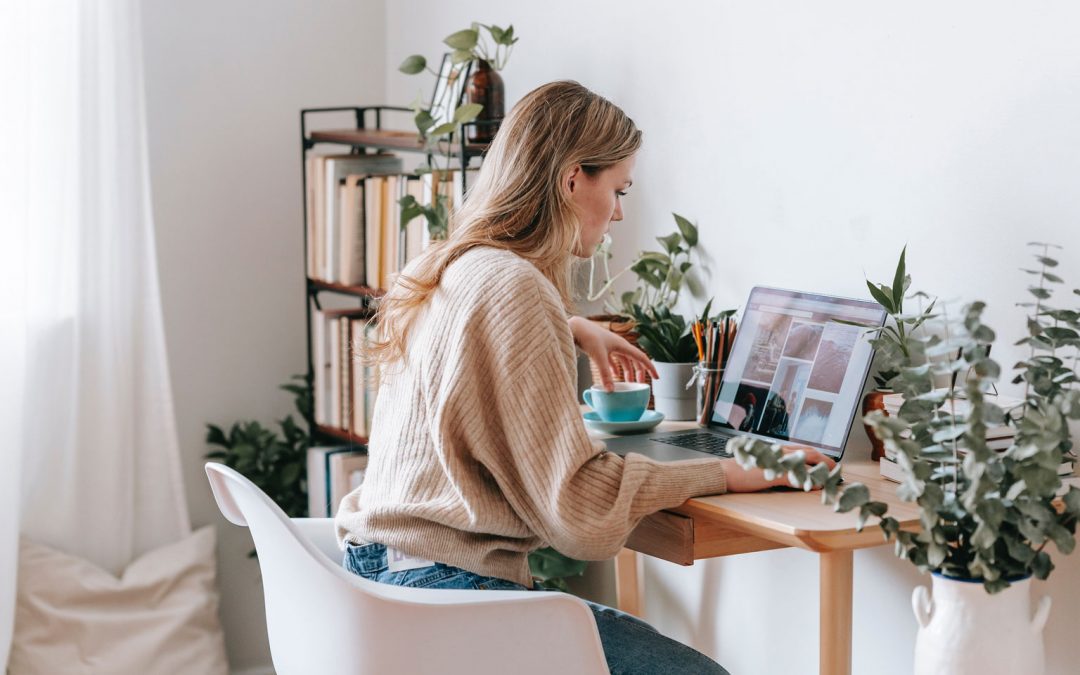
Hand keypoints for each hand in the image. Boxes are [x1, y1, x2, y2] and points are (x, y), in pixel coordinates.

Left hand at [568, 316, 658, 390]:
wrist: (574, 327)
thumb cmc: (587, 336)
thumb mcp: (598, 356)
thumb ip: (605, 374)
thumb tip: (611, 390)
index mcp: (622, 345)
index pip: (641, 357)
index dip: (650, 368)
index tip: (657, 378)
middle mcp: (619, 344)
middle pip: (634, 359)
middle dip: (639, 372)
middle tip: (640, 383)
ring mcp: (610, 345)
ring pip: (624, 359)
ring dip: (627, 370)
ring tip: (628, 382)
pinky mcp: (601, 347)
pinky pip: (613, 359)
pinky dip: (615, 367)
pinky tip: (613, 374)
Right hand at [721, 445, 836, 491]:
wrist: (723, 473)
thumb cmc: (739, 471)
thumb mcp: (760, 467)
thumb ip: (776, 469)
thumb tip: (790, 475)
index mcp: (776, 450)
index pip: (803, 449)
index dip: (818, 455)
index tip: (829, 463)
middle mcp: (778, 452)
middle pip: (809, 452)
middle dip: (826, 461)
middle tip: (837, 471)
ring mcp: (776, 462)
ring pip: (805, 462)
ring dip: (821, 470)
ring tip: (833, 478)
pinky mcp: (772, 474)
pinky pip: (794, 477)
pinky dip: (806, 482)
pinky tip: (815, 487)